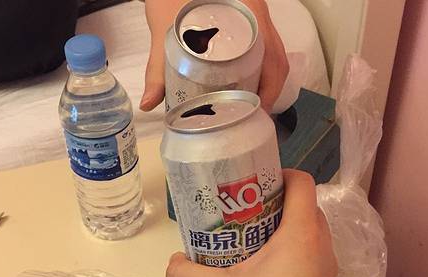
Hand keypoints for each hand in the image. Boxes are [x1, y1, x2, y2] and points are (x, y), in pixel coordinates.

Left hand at [141, 0, 289, 112]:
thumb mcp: (164, 28)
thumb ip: (158, 67)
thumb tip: (150, 103)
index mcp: (246, 11)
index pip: (272, 55)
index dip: (270, 87)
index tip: (259, 110)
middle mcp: (256, 12)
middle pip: (277, 58)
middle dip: (270, 90)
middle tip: (254, 114)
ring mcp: (254, 14)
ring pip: (273, 52)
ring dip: (268, 80)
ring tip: (251, 105)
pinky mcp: (247, 17)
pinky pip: (264, 45)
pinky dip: (261, 67)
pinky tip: (248, 83)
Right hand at [166, 170, 336, 276]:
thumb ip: (186, 273)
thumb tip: (174, 263)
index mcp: (300, 234)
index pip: (302, 184)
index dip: (280, 175)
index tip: (253, 185)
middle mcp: (322, 249)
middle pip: (305, 210)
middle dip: (276, 207)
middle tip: (244, 217)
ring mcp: (326, 275)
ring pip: (308, 239)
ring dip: (282, 235)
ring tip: (249, 247)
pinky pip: (309, 263)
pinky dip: (290, 259)